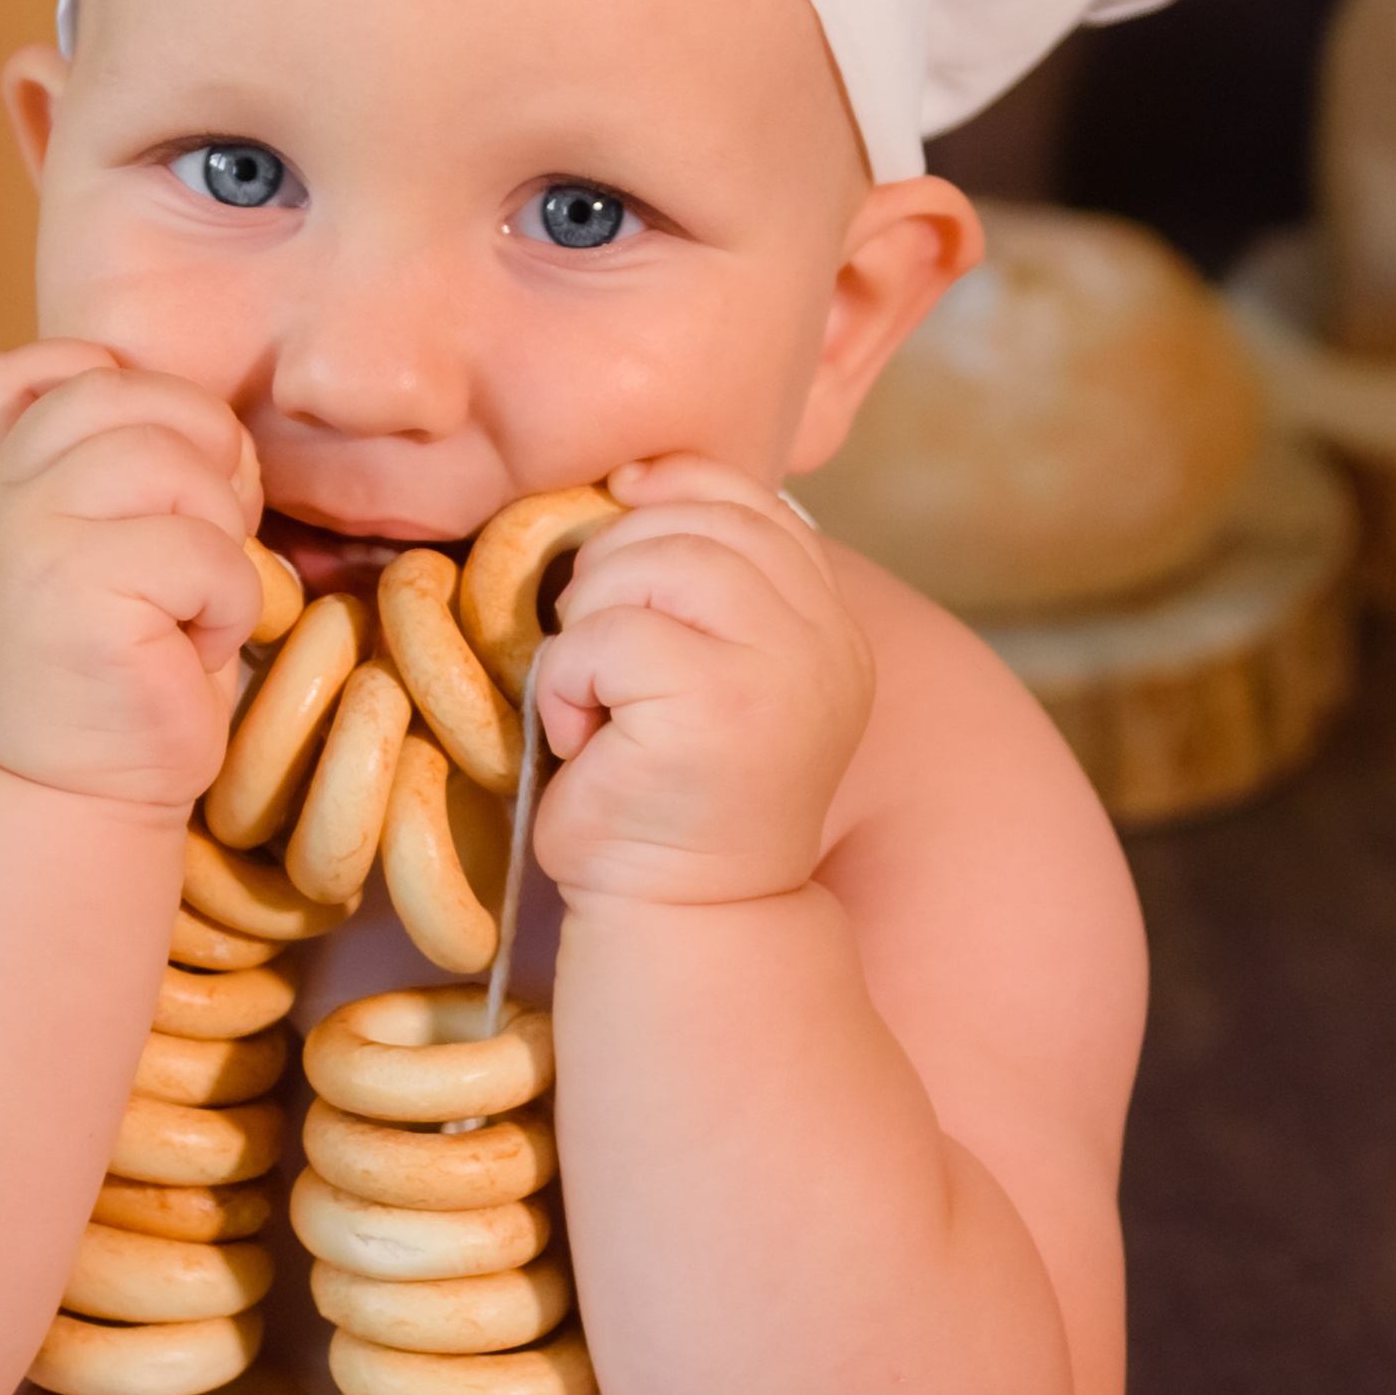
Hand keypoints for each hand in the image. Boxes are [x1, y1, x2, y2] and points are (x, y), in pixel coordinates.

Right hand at [0, 342, 265, 811]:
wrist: (69, 801)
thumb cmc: (117, 675)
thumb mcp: (99, 550)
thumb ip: (111, 470)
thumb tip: (202, 412)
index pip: (45, 367)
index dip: (134, 396)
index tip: (164, 480)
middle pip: (133, 396)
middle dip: (207, 455)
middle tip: (211, 539)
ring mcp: (25, 536)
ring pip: (177, 465)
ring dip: (221, 537)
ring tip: (193, 604)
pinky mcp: (74, 588)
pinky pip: (207, 552)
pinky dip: (229, 605)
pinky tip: (188, 651)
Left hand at [532, 458, 873, 909]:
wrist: (687, 918)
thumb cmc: (669, 792)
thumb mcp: (707, 665)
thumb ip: (703, 580)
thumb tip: (635, 476)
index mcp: (828, 625)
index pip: (749, 500)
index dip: (671, 488)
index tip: (617, 515)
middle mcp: (823, 641)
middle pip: (688, 523)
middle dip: (612, 573)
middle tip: (602, 660)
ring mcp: (779, 671)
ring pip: (645, 566)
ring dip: (588, 628)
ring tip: (598, 700)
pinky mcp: (716, 707)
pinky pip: (602, 638)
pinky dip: (566, 685)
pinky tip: (588, 741)